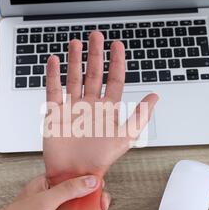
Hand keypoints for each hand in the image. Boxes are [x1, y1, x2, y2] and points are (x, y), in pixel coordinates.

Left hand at [0, 175, 111, 209]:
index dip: (92, 181)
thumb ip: (69, 189)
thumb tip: (91, 180)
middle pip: (85, 196)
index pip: (76, 177)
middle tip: (103, 207)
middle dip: (98, 201)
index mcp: (51, 184)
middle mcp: (57, 199)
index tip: (102, 186)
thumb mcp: (45, 200)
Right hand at [43, 31, 158, 183]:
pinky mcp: (55, 112)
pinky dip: (53, 75)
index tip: (117, 44)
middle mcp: (90, 105)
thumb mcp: (125, 138)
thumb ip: (140, 117)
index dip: (116, 62)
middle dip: (95, 54)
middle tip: (95, 36)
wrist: (74, 173)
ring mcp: (72, 107)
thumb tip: (155, 97)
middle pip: (94, 73)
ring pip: (74, 77)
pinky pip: (53, 90)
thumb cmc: (99, 159)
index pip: (114, 80)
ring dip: (75, 60)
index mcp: (107, 109)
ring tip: (76, 43)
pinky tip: (54, 61)